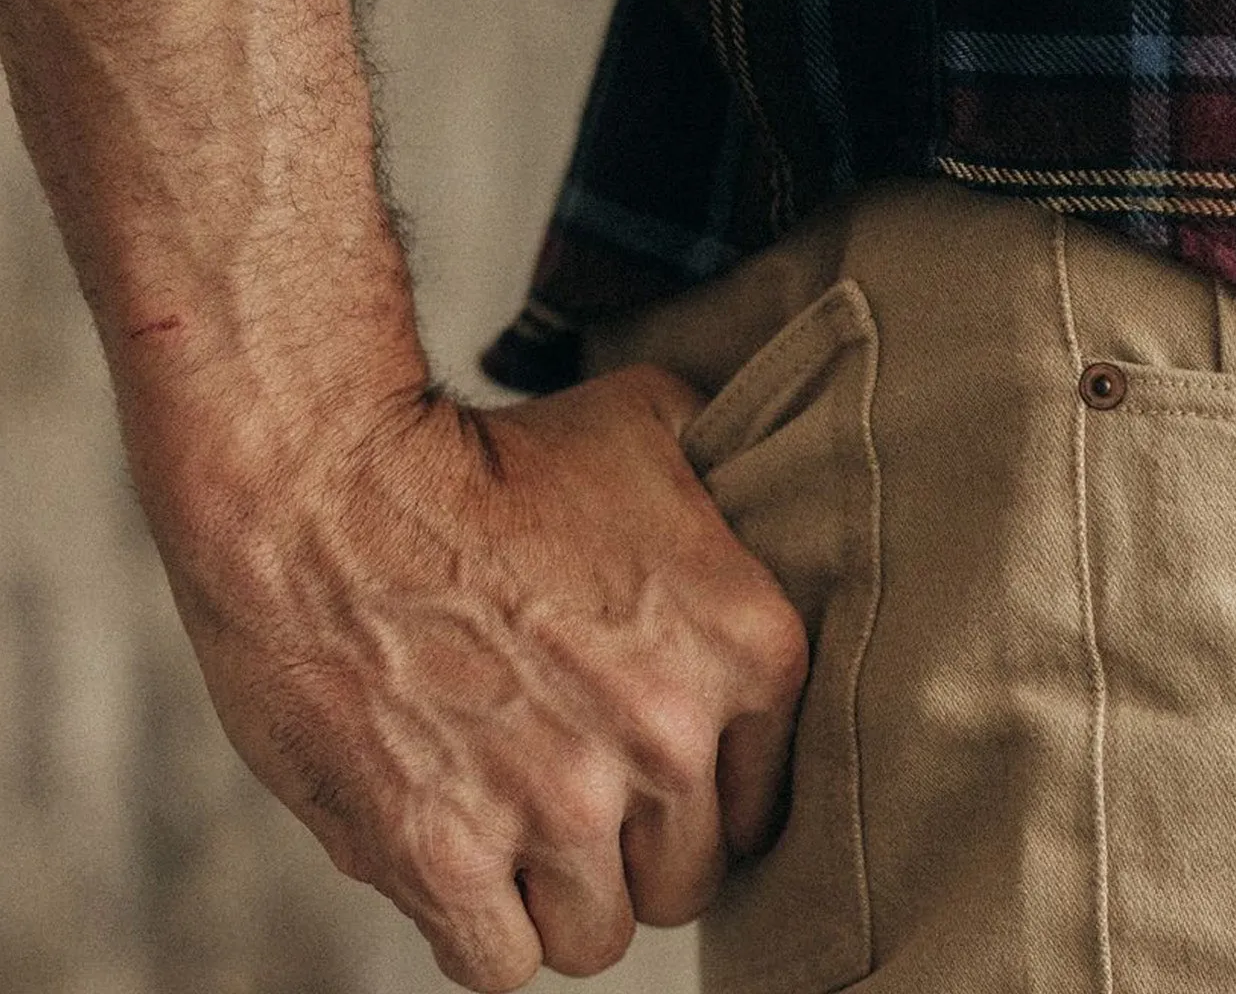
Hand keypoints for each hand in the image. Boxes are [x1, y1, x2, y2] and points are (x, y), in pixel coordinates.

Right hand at [145, 363, 807, 989]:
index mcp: (749, 645)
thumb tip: (765, 517)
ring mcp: (560, 803)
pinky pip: (499, 964)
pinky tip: (467, 864)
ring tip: (521, 825)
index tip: (657, 765)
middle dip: (638, 846)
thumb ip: (732, 499)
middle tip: (582, 789)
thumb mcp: (660, 428)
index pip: (768, 799)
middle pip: (688, 877)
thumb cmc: (497, 451)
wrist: (336, 482)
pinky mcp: (445, 856)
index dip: (709, 790)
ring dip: (563, 894)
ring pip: (599, 936)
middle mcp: (671, 735)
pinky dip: (485, 927)